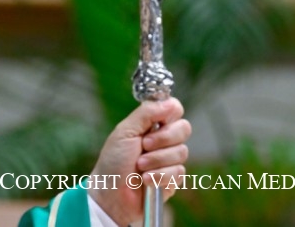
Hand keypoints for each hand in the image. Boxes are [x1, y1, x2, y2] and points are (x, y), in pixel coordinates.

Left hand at [88, 98, 190, 225]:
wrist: (110, 193)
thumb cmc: (113, 161)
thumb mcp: (125, 132)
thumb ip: (146, 113)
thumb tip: (169, 101)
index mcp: (152, 124)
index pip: (174, 108)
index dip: (170, 113)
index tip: (156, 122)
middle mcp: (163, 139)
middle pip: (184, 128)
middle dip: (163, 139)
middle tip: (144, 145)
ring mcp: (169, 159)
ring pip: (181, 152)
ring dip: (156, 160)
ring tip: (139, 166)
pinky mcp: (173, 179)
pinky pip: (179, 172)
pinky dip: (159, 176)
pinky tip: (145, 180)